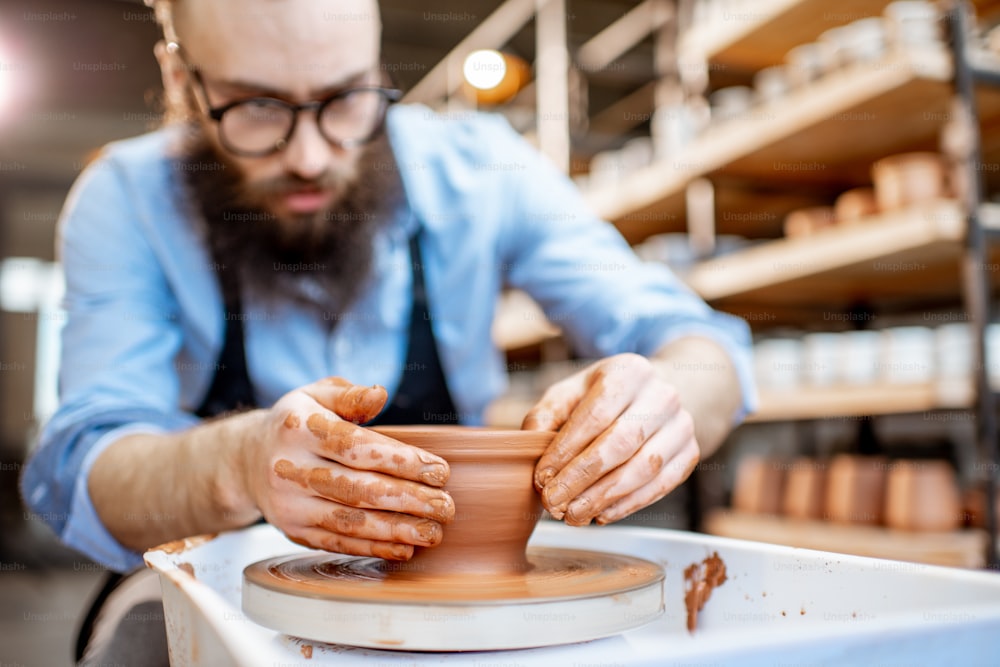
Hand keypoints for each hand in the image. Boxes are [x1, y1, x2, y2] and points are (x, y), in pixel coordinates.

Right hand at [242, 377, 454, 559]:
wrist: (245, 461)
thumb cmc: (296, 423)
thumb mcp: (316, 394)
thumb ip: (349, 394)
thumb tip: (379, 393)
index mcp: (299, 429)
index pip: (356, 447)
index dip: (401, 461)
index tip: (440, 471)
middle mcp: (290, 468)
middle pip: (358, 488)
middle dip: (408, 500)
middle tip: (446, 507)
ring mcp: (289, 504)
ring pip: (350, 521)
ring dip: (396, 529)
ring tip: (433, 533)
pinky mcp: (293, 532)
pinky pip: (337, 542)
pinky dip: (373, 548)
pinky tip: (404, 548)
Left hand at [522, 353, 699, 525]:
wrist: (657, 394)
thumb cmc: (605, 395)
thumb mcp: (572, 392)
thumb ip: (547, 415)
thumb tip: (530, 448)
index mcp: (629, 371)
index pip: (596, 415)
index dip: (566, 450)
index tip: (542, 477)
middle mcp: (662, 395)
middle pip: (622, 443)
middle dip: (582, 478)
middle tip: (554, 502)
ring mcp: (682, 425)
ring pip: (644, 469)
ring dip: (604, 497)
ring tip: (573, 515)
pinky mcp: (690, 452)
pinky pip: (662, 485)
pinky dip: (629, 505)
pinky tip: (602, 515)